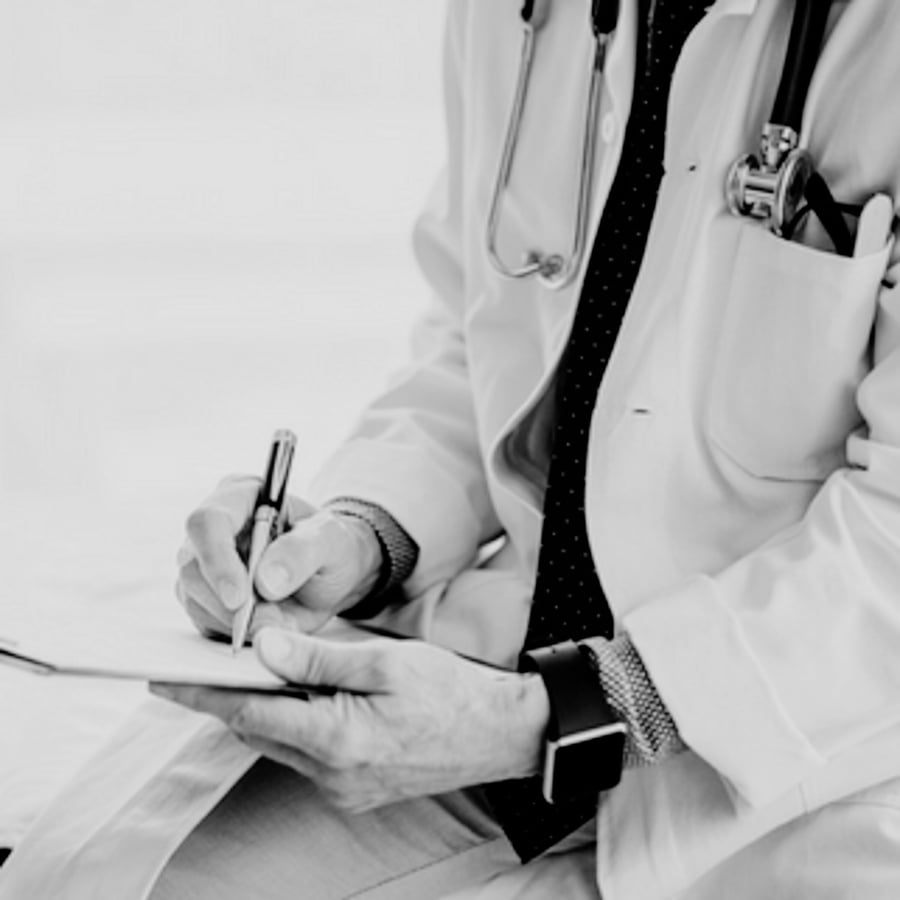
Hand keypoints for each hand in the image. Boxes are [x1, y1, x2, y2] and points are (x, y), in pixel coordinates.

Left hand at [152, 628, 549, 810]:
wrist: (499, 734)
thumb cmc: (449, 691)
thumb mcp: (385, 661)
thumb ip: (319, 659)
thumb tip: (264, 648)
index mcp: (337, 739)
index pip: (250, 713)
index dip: (202, 693)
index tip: (162, 678)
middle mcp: (332, 775)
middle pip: (258, 732)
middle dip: (226, 700)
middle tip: (199, 666)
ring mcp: (343, 789)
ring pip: (280, 745)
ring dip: (259, 712)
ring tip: (245, 676)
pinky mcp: (355, 790)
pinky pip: (305, 757)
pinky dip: (290, 726)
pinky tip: (295, 700)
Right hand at [176, 477, 382, 640]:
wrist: (331, 577)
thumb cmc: (331, 548)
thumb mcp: (332, 542)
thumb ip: (302, 553)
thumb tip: (265, 580)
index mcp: (241, 496)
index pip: (207, 522)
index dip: (217, 561)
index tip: (240, 598)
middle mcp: (214, 527)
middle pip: (192, 565)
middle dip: (228, 601)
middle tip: (270, 616)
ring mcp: (203, 562)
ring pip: (193, 597)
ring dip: (235, 619)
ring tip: (279, 613)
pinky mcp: (203, 595)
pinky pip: (204, 619)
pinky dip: (234, 630)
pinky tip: (266, 619)